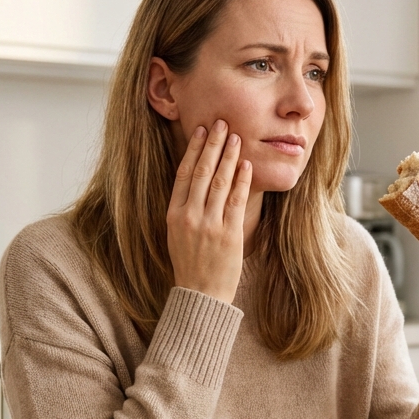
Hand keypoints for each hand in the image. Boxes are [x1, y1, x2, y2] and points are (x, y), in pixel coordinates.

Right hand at [167, 119, 253, 304]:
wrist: (201, 295)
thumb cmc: (190, 265)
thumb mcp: (177, 234)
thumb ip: (184, 208)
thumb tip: (194, 179)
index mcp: (173, 215)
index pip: (184, 174)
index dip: (193, 150)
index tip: (200, 131)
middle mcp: (190, 216)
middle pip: (202, 171)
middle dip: (212, 144)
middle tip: (220, 122)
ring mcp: (209, 225)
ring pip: (219, 181)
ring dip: (228, 155)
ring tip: (235, 136)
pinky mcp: (229, 234)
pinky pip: (236, 200)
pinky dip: (241, 180)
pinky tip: (245, 164)